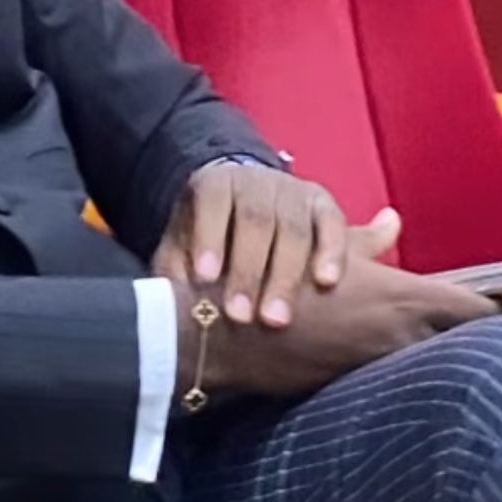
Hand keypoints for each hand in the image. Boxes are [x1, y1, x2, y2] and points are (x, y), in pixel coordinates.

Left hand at [154, 162, 360, 328]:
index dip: (209, 238)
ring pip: (293, 228)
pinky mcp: (323, 204)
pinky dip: (332, 252)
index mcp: (214, 184)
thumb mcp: (182, 246)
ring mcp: (292, 191)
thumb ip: (175, 268)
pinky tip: (326, 283)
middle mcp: (255, 182)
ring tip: (276, 320)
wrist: (243, 207)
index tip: (205, 278)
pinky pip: (332, 225)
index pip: (212, 203)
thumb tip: (169, 301)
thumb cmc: (208, 238)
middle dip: (248, 271)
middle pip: (255, 220)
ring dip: (285, 275)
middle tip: (241, 317)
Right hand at [173, 256, 499, 403]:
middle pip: (462, 341)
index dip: (496, 307)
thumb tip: (393, 220)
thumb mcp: (325, 244)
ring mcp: (380, 365)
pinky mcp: (357, 384)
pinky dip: (403, 367)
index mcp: (402, 295)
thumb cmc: (274, 275)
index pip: (475, 309)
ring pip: (432, 362)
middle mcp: (401, 334)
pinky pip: (398, 378)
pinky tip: (393, 361)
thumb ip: (368, 237)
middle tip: (474, 328)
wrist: (227, 326)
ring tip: (437, 346)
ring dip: (437, 352)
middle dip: (471, 334)